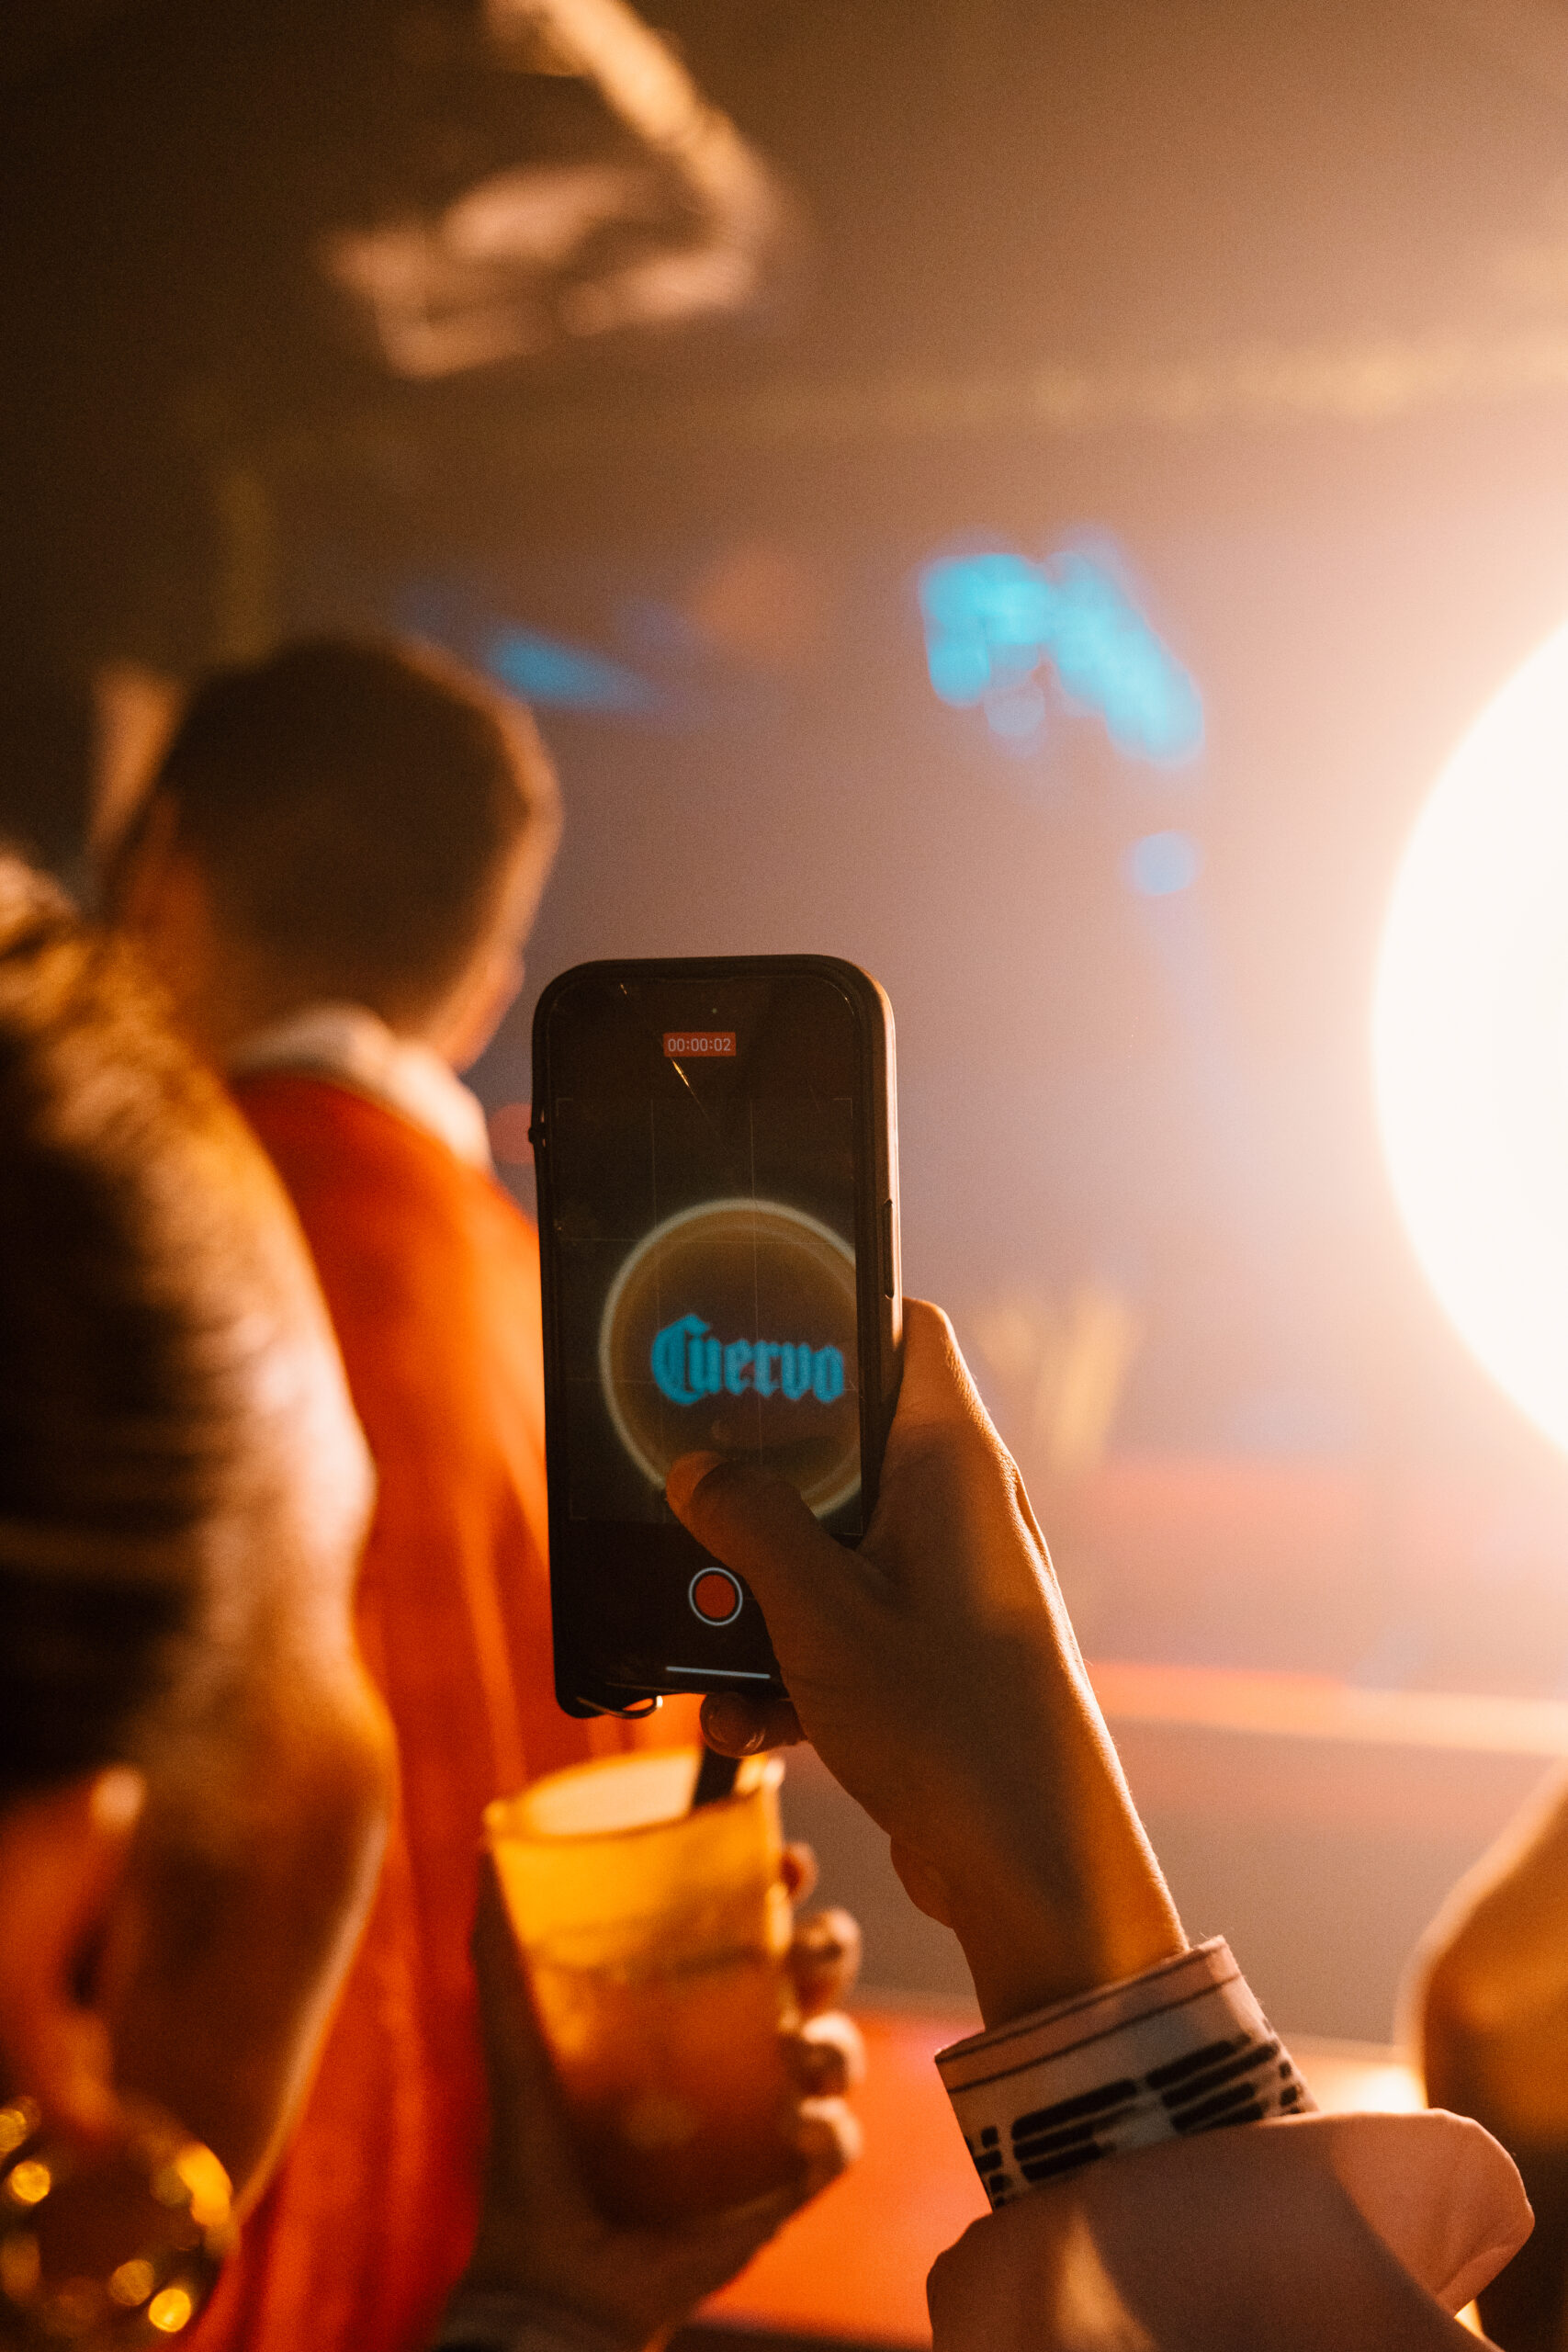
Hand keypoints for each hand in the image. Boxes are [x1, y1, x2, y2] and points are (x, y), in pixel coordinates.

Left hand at [461, 1848, 861, 2348]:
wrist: (545, 2271)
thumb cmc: (533, 2150)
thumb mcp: (517, 2036)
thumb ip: (502, 1949)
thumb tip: (486, 1848)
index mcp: (696, 2001)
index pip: (760, 1922)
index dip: (785, 1887)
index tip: (786, 1861)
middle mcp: (742, 2047)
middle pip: (818, 1975)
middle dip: (830, 1946)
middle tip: (805, 1947)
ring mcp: (768, 2116)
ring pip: (840, 2052)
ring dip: (836, 2040)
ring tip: (796, 2051)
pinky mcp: (782, 2186)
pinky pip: (837, 2147)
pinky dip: (832, 2132)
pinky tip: (800, 2128)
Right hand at [666, 1297, 1184, 2028]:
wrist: (1033, 1871)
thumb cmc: (952, 1723)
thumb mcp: (821, 1614)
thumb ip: (750, 1525)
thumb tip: (696, 1469)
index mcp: (953, 1461)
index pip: (906, 1332)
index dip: (833, 1313)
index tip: (749, 1328)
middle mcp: (957, 1509)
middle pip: (842, 1448)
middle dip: (757, 1484)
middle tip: (683, 1490)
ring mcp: (948, 1585)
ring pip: (830, 1549)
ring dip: (758, 1597)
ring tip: (705, 1647)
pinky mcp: (933, 1657)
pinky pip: (844, 1629)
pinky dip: (792, 1666)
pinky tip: (750, 1724)